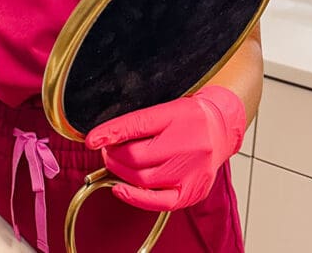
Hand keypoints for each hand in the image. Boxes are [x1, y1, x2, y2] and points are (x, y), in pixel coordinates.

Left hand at [85, 85, 246, 211]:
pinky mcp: (192, 191)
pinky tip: (120, 190)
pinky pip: (160, 201)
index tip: (91, 139)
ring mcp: (191, 172)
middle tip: (107, 149)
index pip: (135, 126)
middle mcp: (186, 146)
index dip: (109, 134)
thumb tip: (102, 136)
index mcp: (177, 118)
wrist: (220, 130)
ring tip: (115, 163)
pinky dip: (137, 198)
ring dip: (121, 172)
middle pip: (136, 157)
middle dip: (114, 154)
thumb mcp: (162, 109)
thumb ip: (133, 123)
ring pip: (143, 178)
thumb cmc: (190, 118)